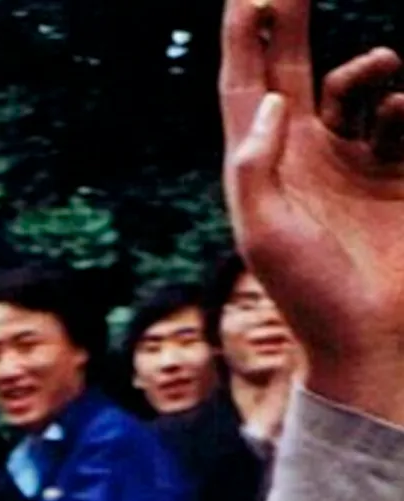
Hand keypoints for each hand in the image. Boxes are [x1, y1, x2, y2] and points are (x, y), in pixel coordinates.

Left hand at [220, 0, 403, 420]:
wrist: (366, 337)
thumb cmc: (305, 293)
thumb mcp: (263, 233)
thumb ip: (257, 165)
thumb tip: (266, 101)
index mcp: (261, 165)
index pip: (244, 86)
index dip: (243, 39)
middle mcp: (301, 155)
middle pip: (292, 71)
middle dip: (290, 24)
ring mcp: (351, 162)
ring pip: (356, 89)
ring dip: (368, 69)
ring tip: (382, 70)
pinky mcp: (396, 174)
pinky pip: (400, 119)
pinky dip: (401, 105)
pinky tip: (401, 111)